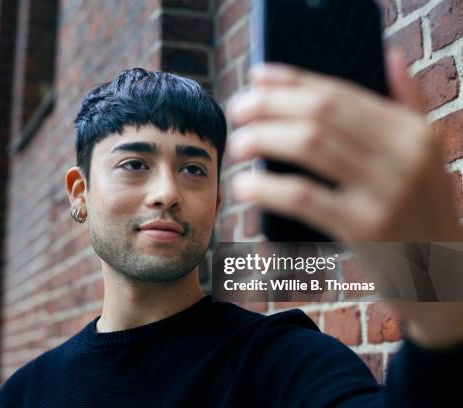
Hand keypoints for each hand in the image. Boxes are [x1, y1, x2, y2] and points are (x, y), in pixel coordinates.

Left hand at [226, 49, 462, 241]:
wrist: (442, 273)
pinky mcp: (366, 229)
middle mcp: (403, 154)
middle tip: (237, 110)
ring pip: (309, 145)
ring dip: (263, 138)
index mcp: (411, 131)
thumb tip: (388, 56)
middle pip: (320, 112)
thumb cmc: (420, 210)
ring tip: (238, 144)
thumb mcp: (425, 154)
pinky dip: (267, 188)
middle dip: (270, 105)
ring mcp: (386, 192)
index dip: (292, 80)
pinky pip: (304, 197)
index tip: (256, 76)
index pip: (340, 92)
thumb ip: (408, 104)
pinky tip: (244, 187)